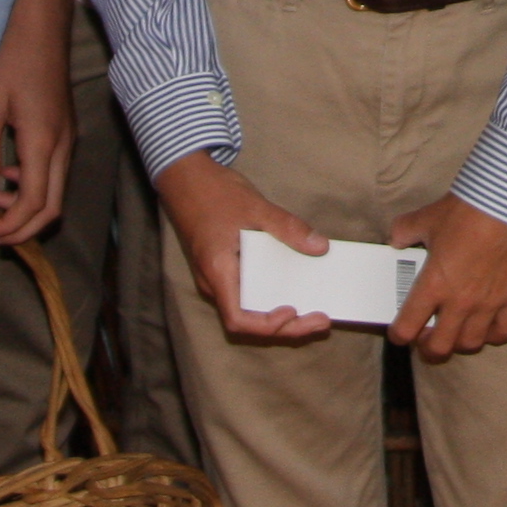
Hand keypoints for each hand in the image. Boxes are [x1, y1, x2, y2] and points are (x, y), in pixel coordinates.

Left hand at [0, 0, 74, 246]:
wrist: (42, 35)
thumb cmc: (12, 64)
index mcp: (42, 143)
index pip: (34, 202)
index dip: (12, 226)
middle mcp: (62, 148)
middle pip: (52, 208)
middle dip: (23, 229)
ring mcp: (68, 142)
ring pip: (55, 194)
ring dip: (26, 207)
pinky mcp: (66, 136)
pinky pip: (54, 176)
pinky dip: (33, 188)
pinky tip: (8, 175)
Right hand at [152, 150, 333, 342]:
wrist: (184, 178)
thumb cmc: (213, 192)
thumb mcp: (256, 206)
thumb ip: (288, 228)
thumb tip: (320, 247)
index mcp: (218, 271)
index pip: (237, 319)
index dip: (266, 325)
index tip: (292, 311)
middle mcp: (214, 283)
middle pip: (247, 321)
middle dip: (286, 328)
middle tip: (322, 321)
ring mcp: (217, 279)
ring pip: (247, 310)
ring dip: (280, 318)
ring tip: (314, 314)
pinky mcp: (223, 271)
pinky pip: (247, 294)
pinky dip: (271, 299)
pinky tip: (294, 291)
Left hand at [387, 192, 506, 357]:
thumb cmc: (466, 212)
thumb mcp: (426, 218)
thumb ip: (404, 232)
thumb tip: (397, 240)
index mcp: (433, 285)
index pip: (407, 327)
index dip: (399, 335)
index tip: (399, 333)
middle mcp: (459, 302)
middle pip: (439, 347)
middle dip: (428, 348)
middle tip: (426, 339)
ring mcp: (489, 304)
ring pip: (471, 344)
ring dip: (459, 342)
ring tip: (456, 333)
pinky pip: (504, 332)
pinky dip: (494, 335)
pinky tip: (488, 327)